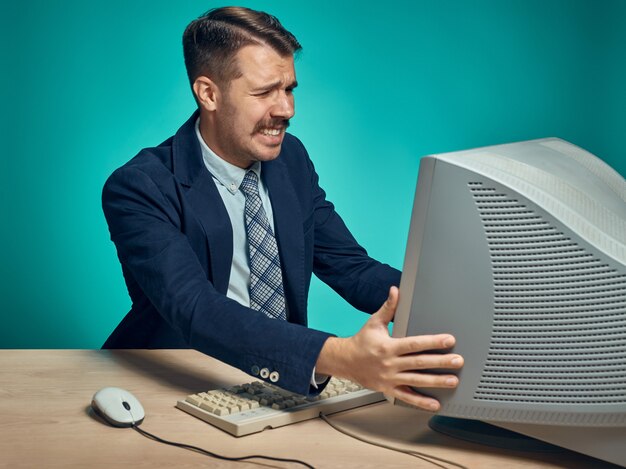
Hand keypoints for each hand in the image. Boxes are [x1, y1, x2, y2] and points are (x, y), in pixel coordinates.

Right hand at [316, 286, 462, 410]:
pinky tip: (435, 404)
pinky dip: (421, 402)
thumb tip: (396, 291)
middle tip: (457, 361)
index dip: (432, 342)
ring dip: (436, 382)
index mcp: (388, 346)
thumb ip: (388, 308)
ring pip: (416, 380)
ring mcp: (390, 378)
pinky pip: (407, 397)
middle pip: (419, 363)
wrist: (345, 361)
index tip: (448, 340)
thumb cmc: (361, 341)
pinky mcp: (389, 389)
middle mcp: (390, 363)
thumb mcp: (374, 322)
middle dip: (440, 362)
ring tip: (453, 381)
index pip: (414, 344)